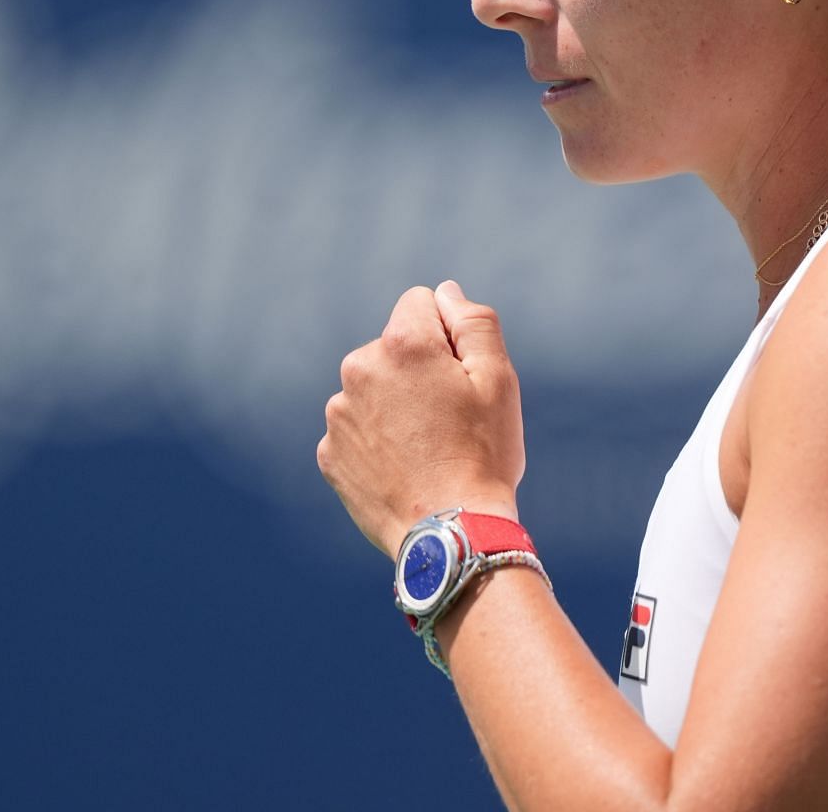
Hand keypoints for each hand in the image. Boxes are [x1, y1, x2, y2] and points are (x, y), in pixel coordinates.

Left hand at [318, 280, 525, 554]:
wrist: (452, 533)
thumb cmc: (483, 453)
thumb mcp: (498, 378)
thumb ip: (472, 321)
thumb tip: (444, 293)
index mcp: (402, 343)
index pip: (421, 304)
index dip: (448, 336)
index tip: (461, 377)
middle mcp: (359, 370)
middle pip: (394, 349)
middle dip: (417, 371)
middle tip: (448, 420)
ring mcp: (339, 415)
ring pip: (373, 391)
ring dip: (395, 407)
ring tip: (427, 449)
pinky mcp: (329, 455)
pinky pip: (357, 431)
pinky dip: (376, 444)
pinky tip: (404, 470)